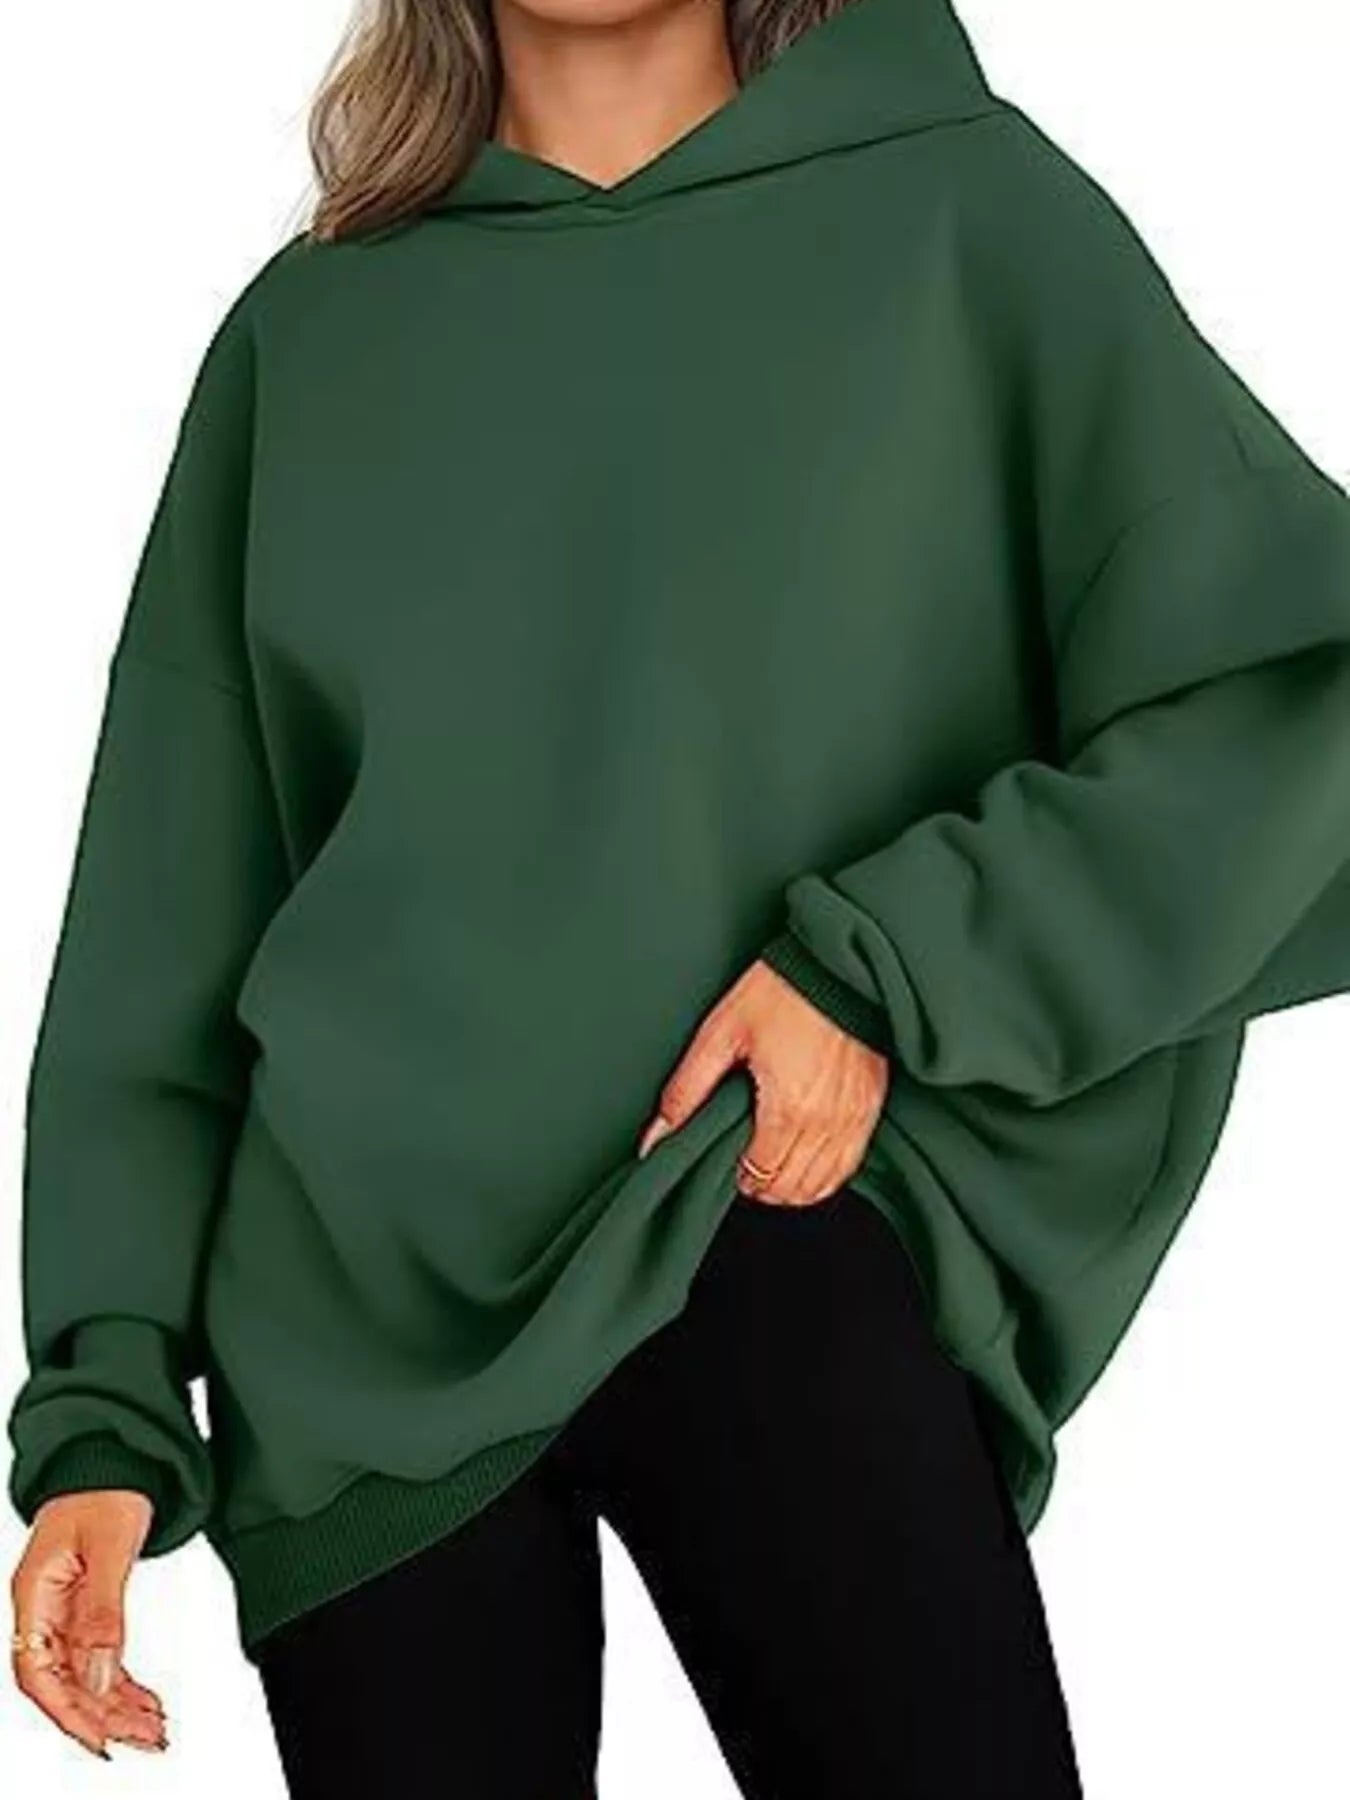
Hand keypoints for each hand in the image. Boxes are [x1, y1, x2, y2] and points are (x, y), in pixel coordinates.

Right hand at [10, 1490, 166, 1758]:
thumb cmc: (105, 1487)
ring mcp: (62, 1609)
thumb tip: (100, 1674)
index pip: (38, 1672)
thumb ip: (102, 1612)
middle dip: (101, 1716)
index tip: (101, 1737)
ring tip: (152, 1727)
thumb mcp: (109, 1547)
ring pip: (82, 1675)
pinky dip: (122, 1682)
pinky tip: (144, 1700)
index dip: (67, 1711)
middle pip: (62, 1681)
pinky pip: (96, 1657)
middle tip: (144, 1737)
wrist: (113, 1453)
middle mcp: (43, 1608)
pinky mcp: (84, 1606)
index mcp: (34, 1594)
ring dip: (116, 1705)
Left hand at [637, 958, 888, 1204]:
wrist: (838, 965)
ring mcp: (853, 1119)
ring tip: (771, 1162)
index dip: (735, 1175)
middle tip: (743, 1162)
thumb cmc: (782, 991)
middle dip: (761, 1185)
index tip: (727, 1157)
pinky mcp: (870, 1108)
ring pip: (822, 1186)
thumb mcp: (721, 1033)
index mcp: (788, 1109)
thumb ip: (687, 1092)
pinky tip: (805, 1159)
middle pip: (790, 1189)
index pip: (759, 1175)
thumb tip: (656, 1138)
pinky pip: (849, 1166)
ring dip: (792, 1186)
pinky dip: (825, 1174)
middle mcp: (826, 1123)